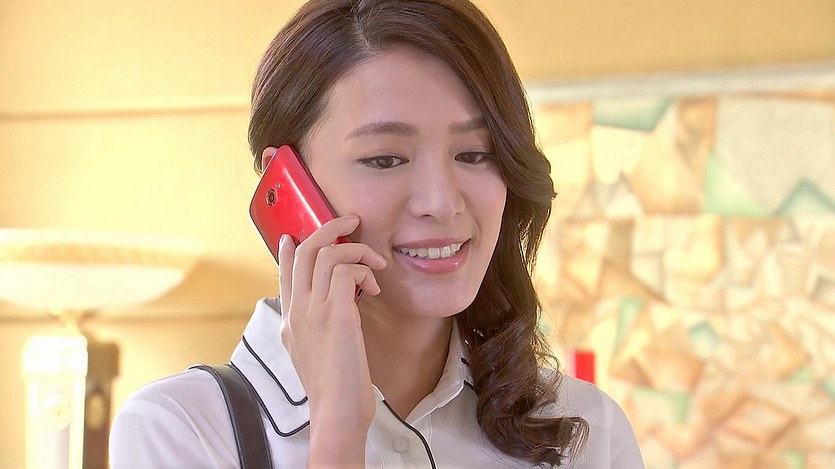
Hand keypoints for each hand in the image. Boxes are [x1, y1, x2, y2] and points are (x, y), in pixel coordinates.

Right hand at [277, 215, 386, 464]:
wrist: (335, 410)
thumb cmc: (333, 387)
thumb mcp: (311, 353)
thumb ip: (312, 327)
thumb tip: (327, 309)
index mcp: (289, 321)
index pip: (284, 274)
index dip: (288, 250)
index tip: (293, 235)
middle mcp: (297, 311)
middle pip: (304, 252)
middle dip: (328, 228)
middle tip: (350, 221)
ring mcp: (313, 310)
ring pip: (326, 254)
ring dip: (356, 249)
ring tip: (375, 262)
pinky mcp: (337, 314)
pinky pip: (346, 270)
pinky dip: (363, 269)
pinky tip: (374, 286)